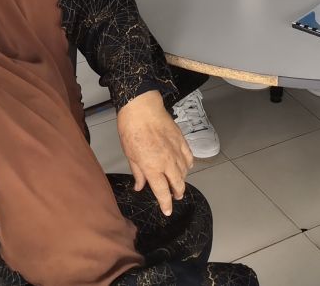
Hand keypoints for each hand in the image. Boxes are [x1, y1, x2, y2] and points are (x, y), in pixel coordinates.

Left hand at [116, 90, 192, 215]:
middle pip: (178, 184)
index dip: (166, 204)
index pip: (162, 192)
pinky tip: (186, 166)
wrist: (142, 108)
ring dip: (182, 180)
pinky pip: (189, 157)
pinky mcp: (181, 140)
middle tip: (175, 197)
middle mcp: (167, 162)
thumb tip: (140, 186)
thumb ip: (138, 173)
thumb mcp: (130, 155)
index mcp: (152, 167)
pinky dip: (188, 164)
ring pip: (185, 172)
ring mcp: (176, 151)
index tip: (167, 211)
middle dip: (177, 193)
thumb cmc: (131, 130)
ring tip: (178, 182)